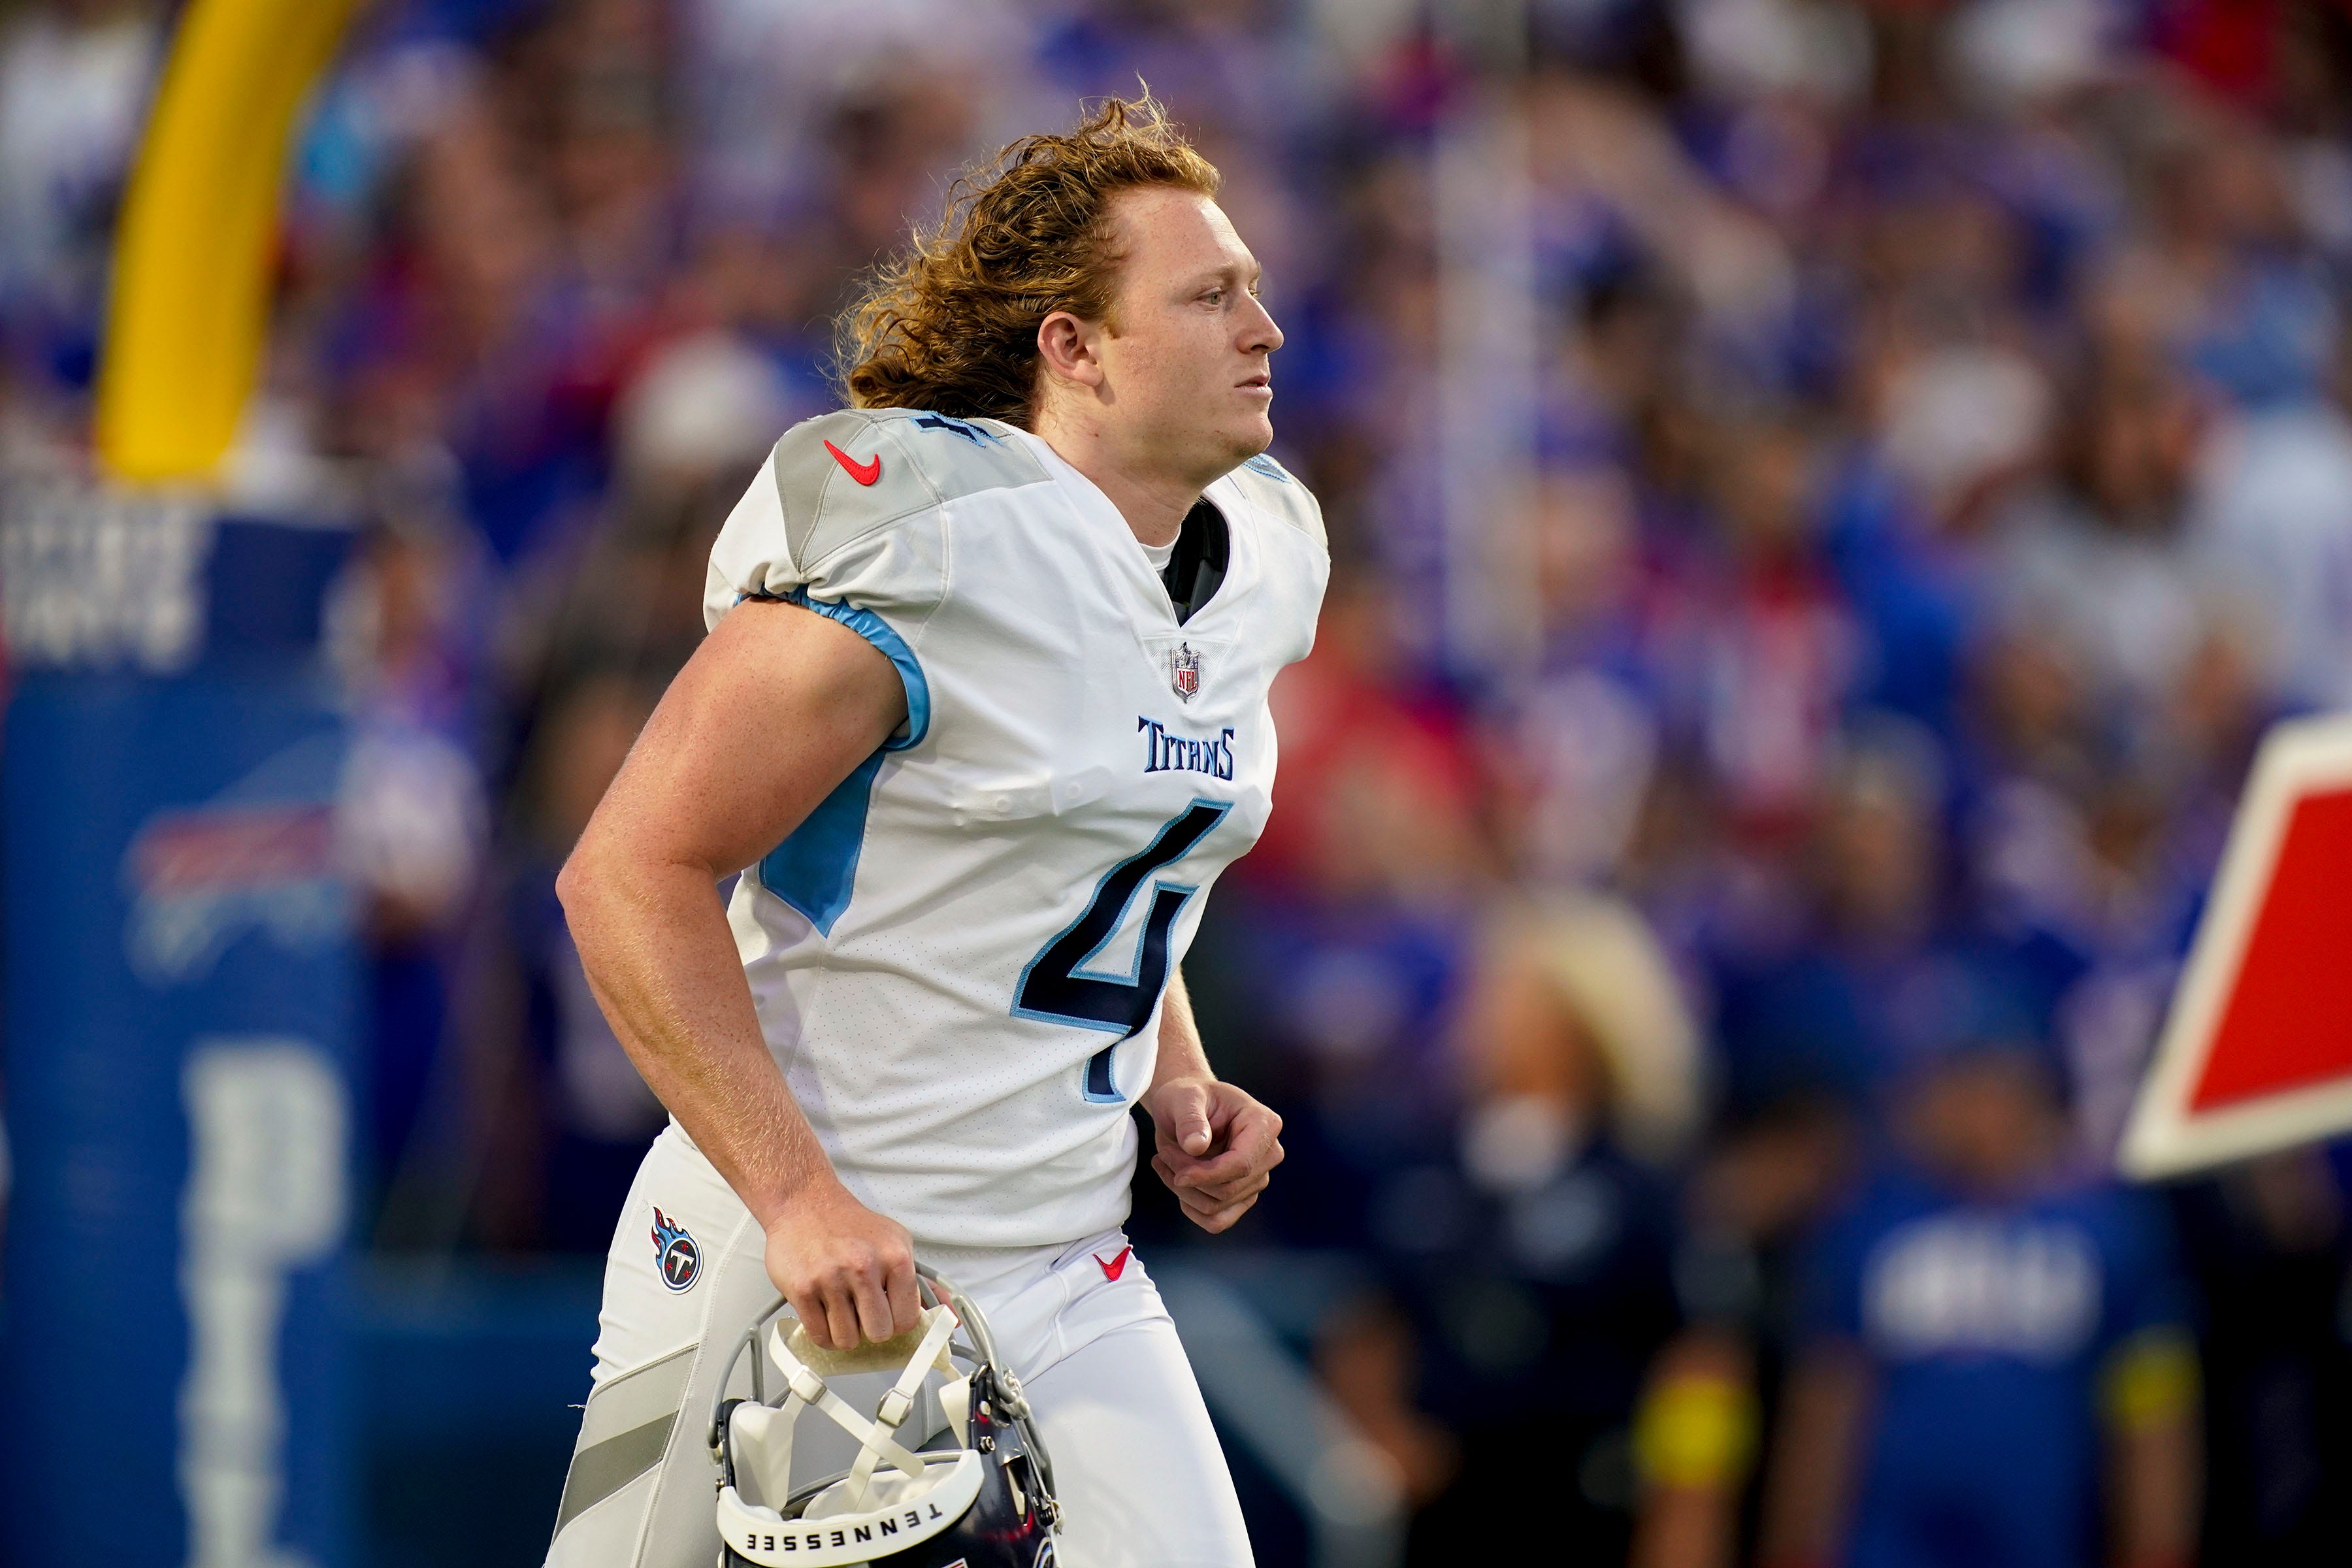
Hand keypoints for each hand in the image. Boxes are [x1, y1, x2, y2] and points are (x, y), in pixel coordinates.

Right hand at [762, 1180, 920, 1349]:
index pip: (908, 1319)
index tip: (891, 1315)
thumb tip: (952, 1317)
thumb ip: (925, 1283)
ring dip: (846, 1333)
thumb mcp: (897, 1243)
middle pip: (879, 1333)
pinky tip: (827, 1315)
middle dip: (872, 1328)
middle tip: (865, 1311)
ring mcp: (831, 1279)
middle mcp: (864, 1266)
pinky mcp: (803, 1290)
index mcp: (894, 1256)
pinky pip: (820, 1336)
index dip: (899, 1322)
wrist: (805, 1204)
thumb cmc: (852, 1226)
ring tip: (844, 1310)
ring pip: (847, 1340)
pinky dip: (825, 1334)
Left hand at [1146, 1076, 1283, 1233]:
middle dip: (1188, 1177)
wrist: (1186, 1107)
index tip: (1177, 1174)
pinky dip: (1191, 1208)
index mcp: (1263, 1123)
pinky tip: (1177, 1183)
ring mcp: (1258, 1177)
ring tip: (1166, 1161)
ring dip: (1183, 1191)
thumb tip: (1197, 1147)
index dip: (1206, 1175)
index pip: (1241, 1165)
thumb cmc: (1188, 1097)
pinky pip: (1218, 1221)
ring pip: (1217, 1207)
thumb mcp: (1183, 1098)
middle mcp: (1268, 1153)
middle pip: (1227, 1189)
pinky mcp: (1243, 1196)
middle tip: (1164, 1153)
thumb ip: (1190, 1119)